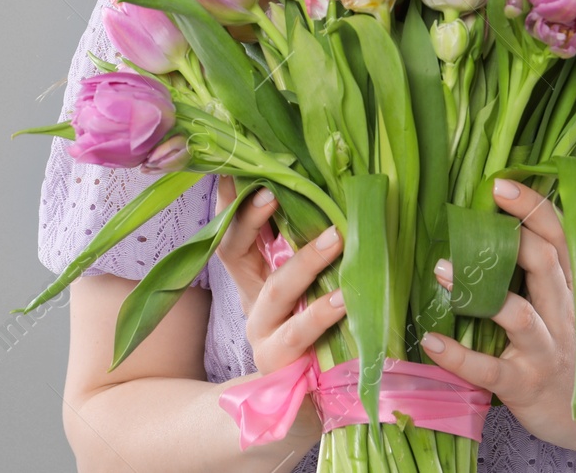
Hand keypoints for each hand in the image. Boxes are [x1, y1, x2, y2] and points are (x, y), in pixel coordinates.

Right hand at [214, 176, 346, 443]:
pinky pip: (299, 336)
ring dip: (304, 263)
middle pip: (237, 253)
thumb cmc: (320, 330)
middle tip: (274, 192)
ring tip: (335, 238)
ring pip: (276, 292)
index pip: (231, 230)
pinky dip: (323, 315)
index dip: (231, 202)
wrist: (312, 405)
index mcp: (253, 276)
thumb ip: (309, 244)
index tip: (241, 170)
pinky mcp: (282, 365)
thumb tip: (328, 186)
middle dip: (252, 221)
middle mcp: (252, 301)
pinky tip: (345, 298)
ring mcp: (263, 335)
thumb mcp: (309, 283)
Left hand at [419, 177, 575, 454]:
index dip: (532, 208)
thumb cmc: (566, 346)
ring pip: (519, 314)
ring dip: (481, 292)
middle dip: (514, 237)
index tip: (500, 186)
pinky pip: (489, 369)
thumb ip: (537, 269)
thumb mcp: (563, 303)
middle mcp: (561, 314)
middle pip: (546, 264)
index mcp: (568, 288)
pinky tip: (431, 340)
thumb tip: (489, 223)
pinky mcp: (523, 385)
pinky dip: (458, 355)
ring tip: (441, 271)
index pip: (558, 237)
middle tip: (471, 215)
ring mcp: (544, 351)